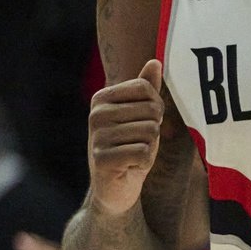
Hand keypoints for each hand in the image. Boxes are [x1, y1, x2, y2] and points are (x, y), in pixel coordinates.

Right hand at [87, 59, 163, 216]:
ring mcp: (97, 137)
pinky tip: (129, 167)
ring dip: (149, 148)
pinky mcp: (102, 160)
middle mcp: (95, 115)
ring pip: (150, 132)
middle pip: (151, 110)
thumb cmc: (129, 147)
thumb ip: (145, 90)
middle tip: (137, 143)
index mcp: (101, 99)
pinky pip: (144, 153)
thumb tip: (155, 61)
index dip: (154, 107)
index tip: (141, 122)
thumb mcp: (138, 116)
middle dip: (153, 129)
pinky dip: (143, 163)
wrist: (114, 187)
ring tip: (133, 155)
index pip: (145, 88)